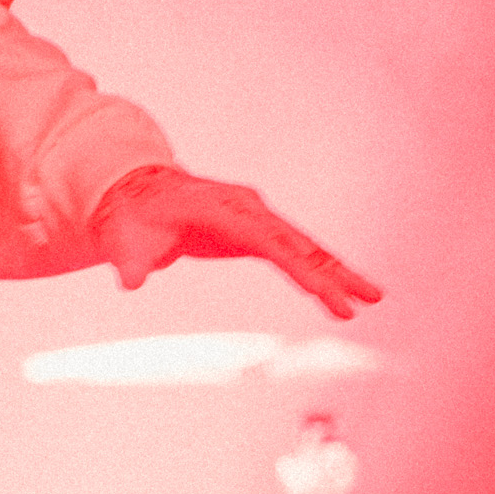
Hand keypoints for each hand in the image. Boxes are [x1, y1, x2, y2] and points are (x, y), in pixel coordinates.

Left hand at [90, 166, 382, 319]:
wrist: (133, 193)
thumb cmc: (129, 218)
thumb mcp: (121, 239)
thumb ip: (128, 259)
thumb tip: (129, 281)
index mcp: (219, 210)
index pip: (268, 242)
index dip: (298, 267)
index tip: (324, 293)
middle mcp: (245, 209)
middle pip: (296, 243)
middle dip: (332, 273)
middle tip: (367, 300)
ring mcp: (253, 216)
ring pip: (303, 246)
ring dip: (336, 272)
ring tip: (373, 297)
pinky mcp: (255, 229)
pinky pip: (293, 251)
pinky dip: (318, 269)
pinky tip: (340, 290)